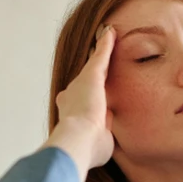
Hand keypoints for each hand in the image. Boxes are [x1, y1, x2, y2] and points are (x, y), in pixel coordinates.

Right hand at [47, 24, 116, 172]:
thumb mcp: (98, 145)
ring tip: (106, 38)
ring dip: (99, 52)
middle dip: (90, 75)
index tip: (87, 103)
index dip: (83, 104)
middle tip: (95, 64)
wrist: (78, 141)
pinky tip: (110, 32)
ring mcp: (81, 84)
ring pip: (93, 65)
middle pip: (84, 83)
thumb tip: (105, 139)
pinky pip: (101, 55)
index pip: (80, 106)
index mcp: (72, 115)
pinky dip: (105, 44)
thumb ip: (103, 138)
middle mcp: (72, 96)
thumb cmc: (88, 149)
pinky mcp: (91, 75)